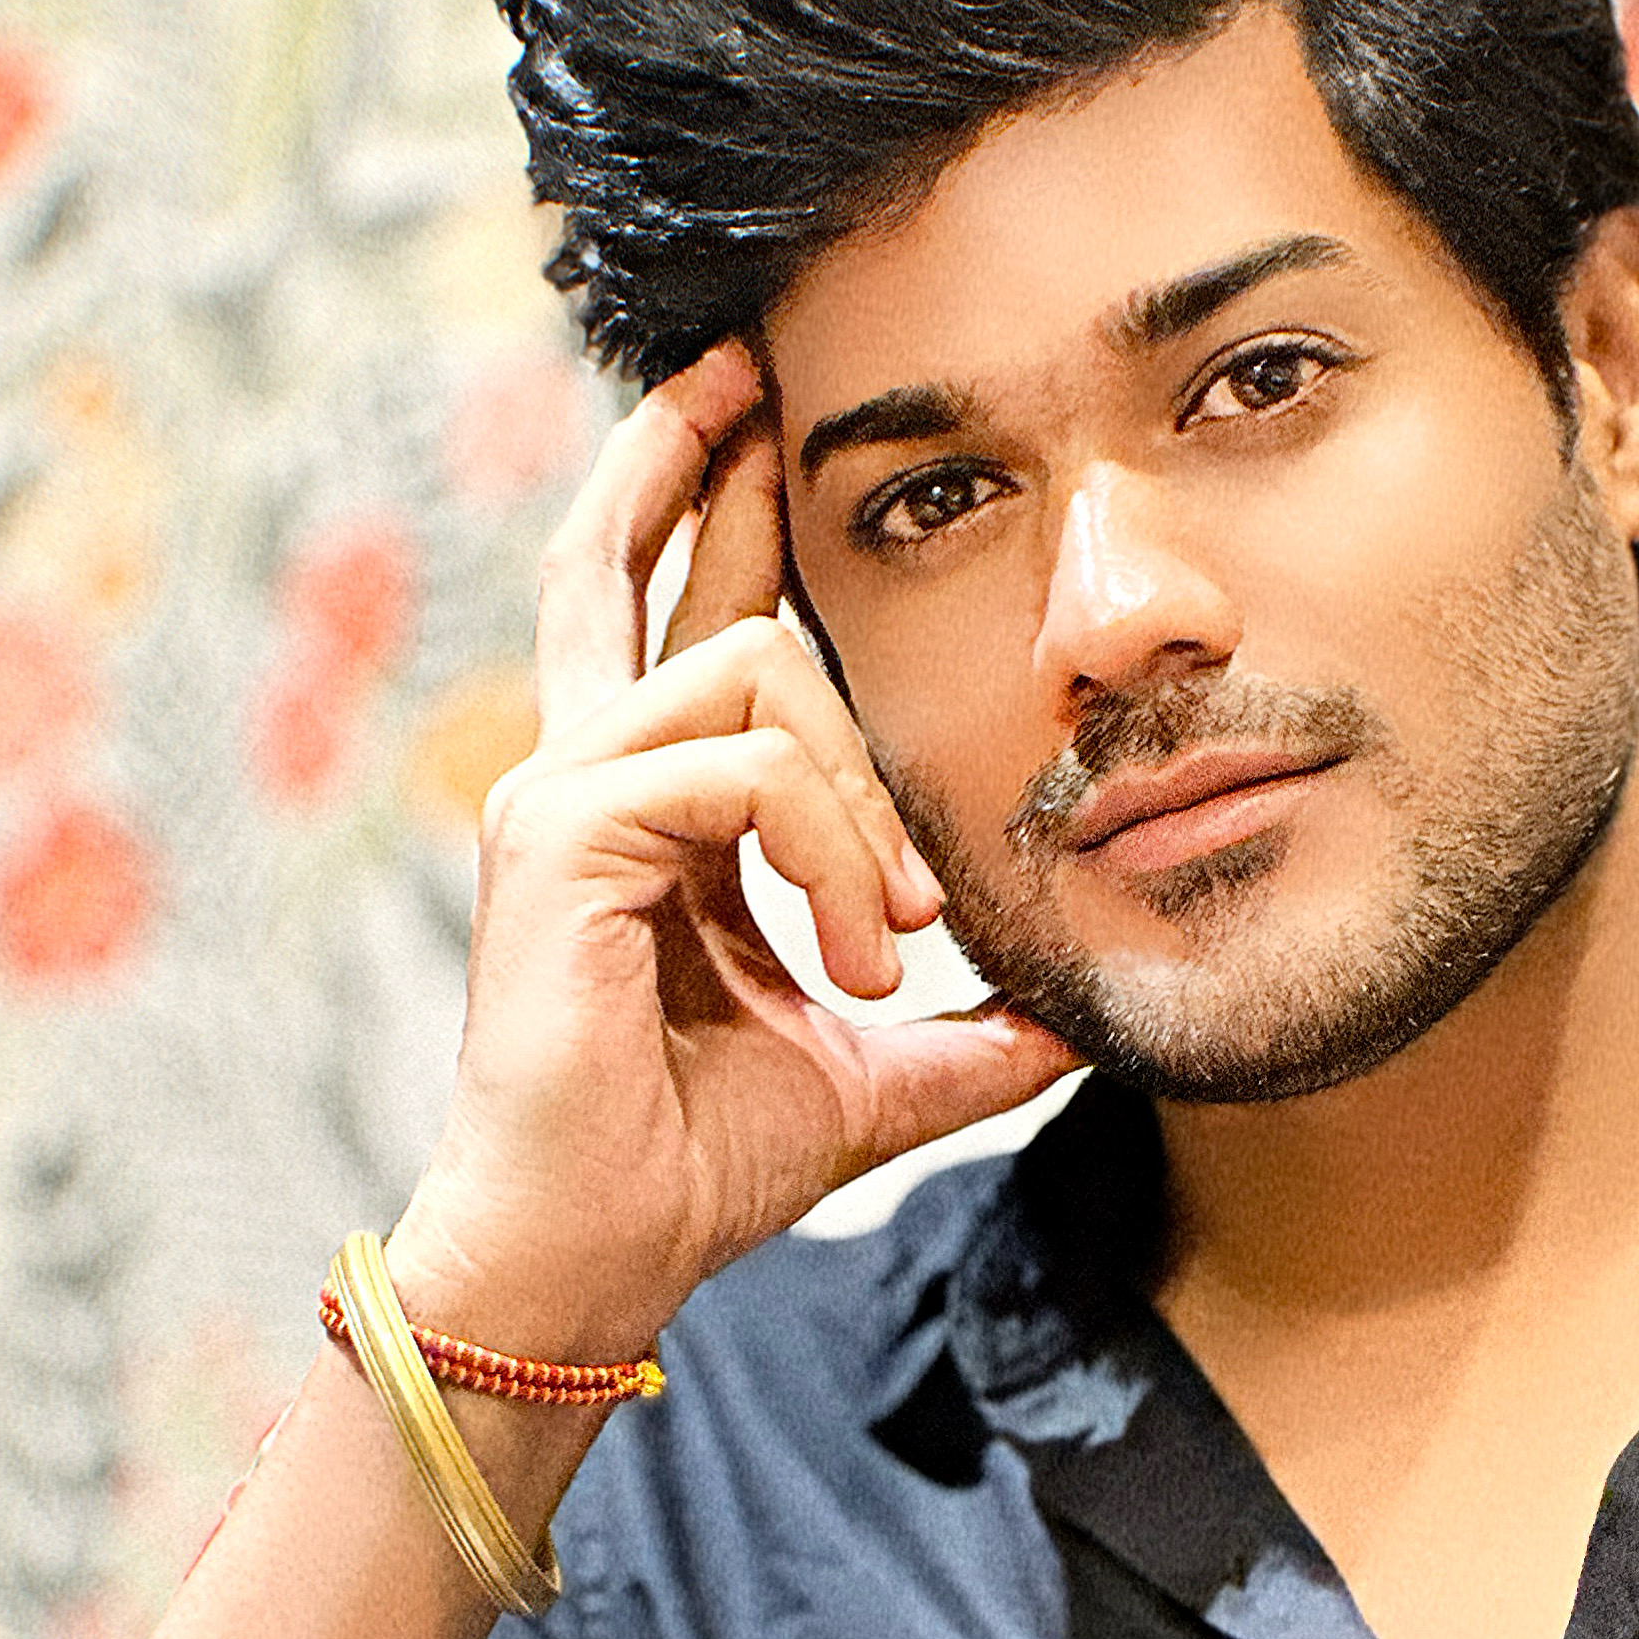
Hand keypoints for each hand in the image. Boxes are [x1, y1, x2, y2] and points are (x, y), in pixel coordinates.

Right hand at [388, 343, 1077, 1358]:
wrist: (605, 1250)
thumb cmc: (701, 1160)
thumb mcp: (873, 1067)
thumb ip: (963, 1030)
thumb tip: (1076, 1021)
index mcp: (647, 809)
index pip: (663, 614)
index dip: (695, 498)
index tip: (748, 410)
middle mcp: (586, 774)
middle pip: (648, 567)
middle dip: (726, 478)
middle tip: (770, 388)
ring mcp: (561, 794)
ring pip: (757, 675)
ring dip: (862, 803)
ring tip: (889, 937)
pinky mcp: (562, 835)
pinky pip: (744, 771)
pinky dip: (830, 854)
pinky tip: (856, 954)